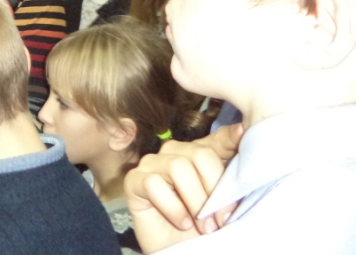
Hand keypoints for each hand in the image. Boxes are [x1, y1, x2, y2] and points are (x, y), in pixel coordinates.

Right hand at [125, 122, 243, 253]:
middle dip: (215, 190)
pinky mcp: (134, 180)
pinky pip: (154, 184)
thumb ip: (230, 176)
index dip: (231, 138)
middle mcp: (173, 153)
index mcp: (198, 155)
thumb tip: (244, 136)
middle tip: (221, 219)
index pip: (216, 139)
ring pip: (178, 167)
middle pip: (199, 154)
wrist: (179, 253)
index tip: (245, 135)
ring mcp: (151, 164)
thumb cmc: (202, 228)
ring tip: (202, 225)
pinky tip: (182, 222)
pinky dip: (173, 207)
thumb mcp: (223, 203)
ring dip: (195, 201)